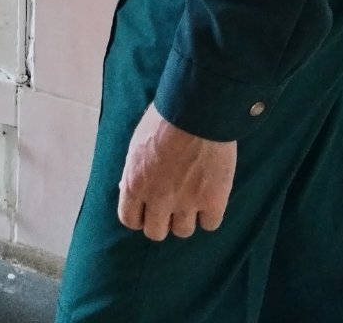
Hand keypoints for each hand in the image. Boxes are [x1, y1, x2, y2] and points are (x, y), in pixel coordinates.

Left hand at [118, 102, 235, 240]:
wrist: (196, 111)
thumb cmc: (163, 119)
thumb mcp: (137, 143)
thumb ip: (134, 170)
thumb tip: (129, 187)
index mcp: (134, 183)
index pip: (129, 220)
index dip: (139, 216)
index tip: (147, 209)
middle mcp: (158, 199)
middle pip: (156, 232)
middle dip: (162, 221)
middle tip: (171, 206)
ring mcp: (187, 202)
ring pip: (183, 232)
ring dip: (186, 218)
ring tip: (192, 198)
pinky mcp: (213, 201)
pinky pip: (210, 224)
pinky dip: (210, 214)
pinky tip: (210, 198)